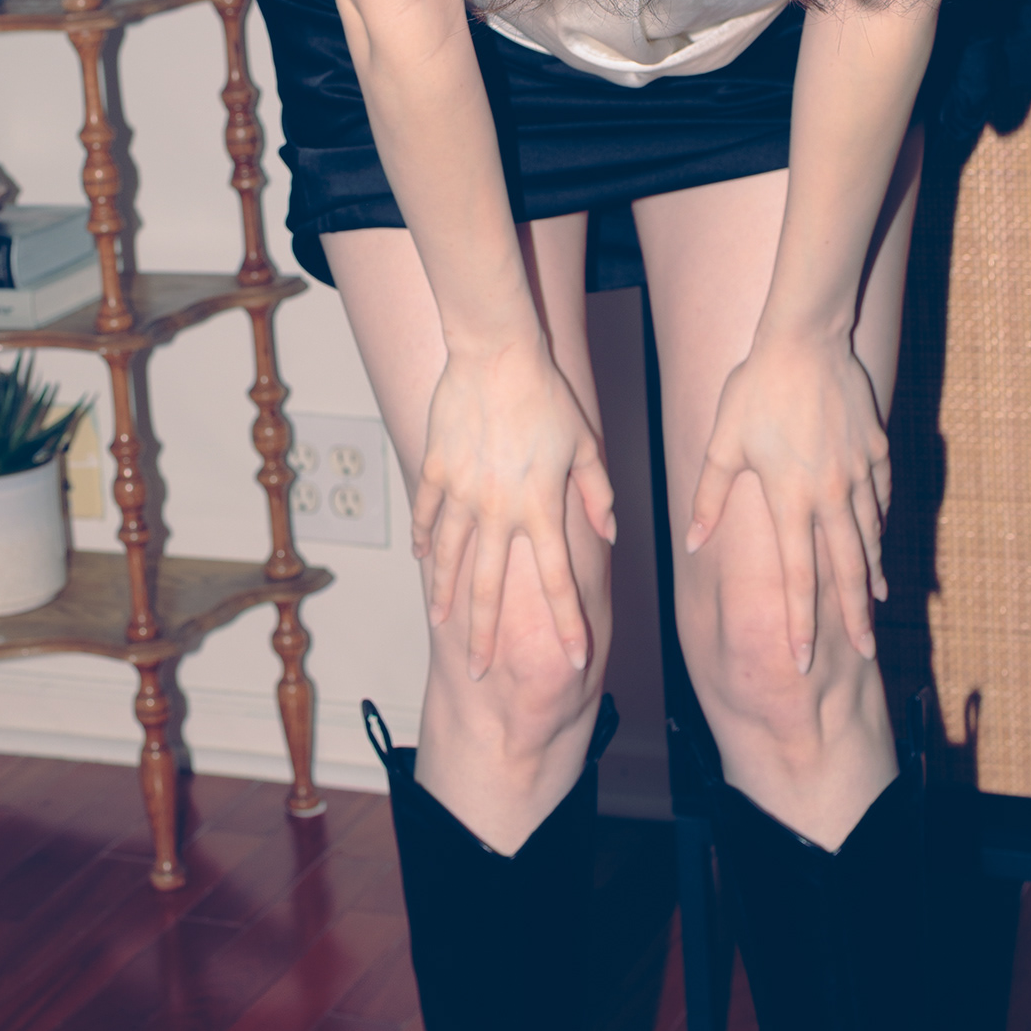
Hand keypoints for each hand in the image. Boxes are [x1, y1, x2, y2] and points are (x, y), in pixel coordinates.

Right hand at [412, 339, 615, 680]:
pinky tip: (420, 560)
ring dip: (444, 596)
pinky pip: (426, 515)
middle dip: (485, 637)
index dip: (568, 624)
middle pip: (489, 588)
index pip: (558, 582)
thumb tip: (610, 533)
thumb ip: (597, 495)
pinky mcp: (435, 471)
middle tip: (479, 674)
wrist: (495, 356)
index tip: (575, 659)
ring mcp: (461, 493)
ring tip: (439, 623)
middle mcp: (498, 510)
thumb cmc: (546, 396)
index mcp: (540, 508)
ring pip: (447, 558)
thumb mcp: (585, 445)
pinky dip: (422, 540)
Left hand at [686, 330, 889, 671]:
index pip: (797, 576)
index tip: (801, 659)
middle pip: (848, 569)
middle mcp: (830, 494)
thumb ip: (710, 496)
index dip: (800, 621)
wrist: (805, 342)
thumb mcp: (722, 443)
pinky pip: (882, 497)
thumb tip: (692, 541)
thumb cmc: (755, 390)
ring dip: (874, 573)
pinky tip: (880, 536)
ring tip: (879, 603)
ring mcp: (860, 473)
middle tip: (865, 652)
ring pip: (871, 535)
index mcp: (789, 499)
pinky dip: (881, 522)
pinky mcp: (877, 451)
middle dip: (854, 616)